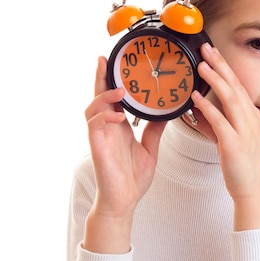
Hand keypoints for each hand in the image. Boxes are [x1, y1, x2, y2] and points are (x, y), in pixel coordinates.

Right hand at [83, 56, 166, 251]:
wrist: (125, 202)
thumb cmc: (132, 178)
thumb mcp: (150, 147)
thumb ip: (154, 128)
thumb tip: (166, 112)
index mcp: (118, 126)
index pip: (114, 97)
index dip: (113, 80)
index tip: (120, 63)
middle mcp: (107, 128)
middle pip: (99, 96)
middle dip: (100, 77)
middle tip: (104, 59)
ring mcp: (100, 137)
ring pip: (93, 108)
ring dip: (104, 96)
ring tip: (119, 90)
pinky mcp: (97, 148)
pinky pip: (95, 126)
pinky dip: (105, 117)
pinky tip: (116, 116)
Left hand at [191, 44, 259, 229]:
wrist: (255, 189)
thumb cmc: (242, 164)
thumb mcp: (227, 138)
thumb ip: (212, 122)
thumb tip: (196, 108)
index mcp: (249, 115)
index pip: (236, 85)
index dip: (224, 67)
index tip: (212, 51)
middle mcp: (249, 119)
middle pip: (235, 85)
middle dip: (221, 65)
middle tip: (206, 47)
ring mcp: (244, 131)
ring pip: (230, 99)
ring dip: (216, 80)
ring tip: (201, 65)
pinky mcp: (235, 145)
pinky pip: (221, 122)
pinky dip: (208, 108)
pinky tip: (196, 99)